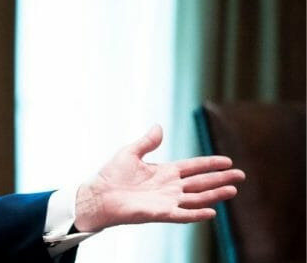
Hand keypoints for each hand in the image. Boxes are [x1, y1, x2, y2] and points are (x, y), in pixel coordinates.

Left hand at [74, 125, 245, 232]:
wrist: (98, 195)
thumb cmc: (111, 175)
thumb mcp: (130, 153)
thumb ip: (147, 142)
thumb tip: (159, 126)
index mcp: (165, 172)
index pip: (193, 167)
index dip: (210, 164)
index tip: (228, 161)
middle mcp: (170, 187)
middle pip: (201, 182)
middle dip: (221, 179)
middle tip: (241, 175)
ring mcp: (167, 201)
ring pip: (197, 198)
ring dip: (215, 195)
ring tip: (233, 190)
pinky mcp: (160, 213)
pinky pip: (183, 215)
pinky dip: (197, 213)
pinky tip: (212, 211)